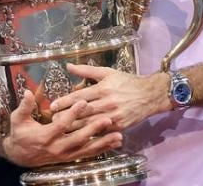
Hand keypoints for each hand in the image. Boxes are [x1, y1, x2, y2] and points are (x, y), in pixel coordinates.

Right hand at [1, 89, 121, 166]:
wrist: (19, 156)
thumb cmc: (20, 135)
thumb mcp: (18, 119)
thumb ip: (25, 106)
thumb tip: (28, 91)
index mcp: (45, 136)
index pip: (61, 124)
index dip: (73, 113)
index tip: (84, 102)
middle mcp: (57, 147)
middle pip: (78, 138)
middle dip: (94, 129)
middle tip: (107, 119)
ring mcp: (64, 154)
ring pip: (86, 149)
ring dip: (103, 143)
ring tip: (118, 136)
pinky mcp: (69, 158)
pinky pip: (87, 154)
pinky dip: (101, 150)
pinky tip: (112, 145)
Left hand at [50, 64, 170, 131]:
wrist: (150, 95)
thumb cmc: (127, 81)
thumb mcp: (107, 72)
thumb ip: (86, 70)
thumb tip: (68, 65)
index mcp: (103, 89)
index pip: (79, 96)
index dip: (65, 101)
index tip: (52, 106)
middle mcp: (107, 103)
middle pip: (83, 112)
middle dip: (66, 117)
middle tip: (52, 120)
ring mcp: (113, 116)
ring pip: (91, 124)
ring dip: (75, 127)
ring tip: (62, 129)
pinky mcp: (119, 126)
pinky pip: (102, 131)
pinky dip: (91, 134)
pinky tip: (80, 137)